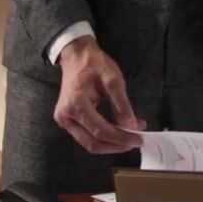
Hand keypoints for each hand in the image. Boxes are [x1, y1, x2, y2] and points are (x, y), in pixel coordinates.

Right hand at [54, 37, 144, 154]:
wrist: (76, 55)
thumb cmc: (93, 64)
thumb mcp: (113, 79)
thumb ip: (122, 104)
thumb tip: (132, 125)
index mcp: (76, 104)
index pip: (101, 131)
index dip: (121, 138)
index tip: (138, 139)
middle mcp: (65, 116)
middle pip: (93, 143)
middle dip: (116, 146)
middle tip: (135, 141)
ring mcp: (64, 120)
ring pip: (88, 143)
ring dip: (110, 144)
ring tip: (128, 138)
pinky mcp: (67, 120)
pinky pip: (85, 136)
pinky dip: (102, 138)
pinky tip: (116, 134)